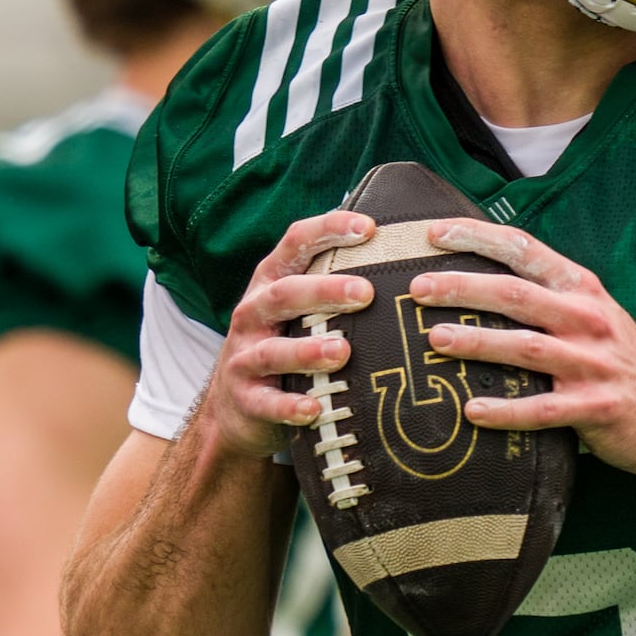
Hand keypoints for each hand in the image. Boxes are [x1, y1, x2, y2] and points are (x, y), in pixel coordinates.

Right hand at [197, 210, 377, 464]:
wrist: (236, 407)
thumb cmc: (285, 345)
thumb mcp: (299, 310)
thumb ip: (332, 284)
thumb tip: (399, 254)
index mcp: (271, 282)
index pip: (295, 243)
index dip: (328, 230)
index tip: (368, 227)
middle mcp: (253, 313)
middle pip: (284, 294)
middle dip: (323, 290)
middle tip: (365, 292)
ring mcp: (245, 357)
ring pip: (272, 350)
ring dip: (307, 350)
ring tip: (342, 350)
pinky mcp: (246, 398)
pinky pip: (267, 403)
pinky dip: (289, 407)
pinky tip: (313, 408)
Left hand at [412, 220, 635, 477]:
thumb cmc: (619, 363)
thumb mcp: (592, 315)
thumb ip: (546, 297)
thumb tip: (475, 281)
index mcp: (582, 290)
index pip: (524, 250)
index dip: (477, 237)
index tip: (433, 234)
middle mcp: (588, 320)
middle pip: (516, 294)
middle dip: (463, 286)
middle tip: (417, 287)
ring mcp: (594, 364)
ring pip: (527, 347)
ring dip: (479, 341)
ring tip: (436, 338)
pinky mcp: (597, 409)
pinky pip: (544, 410)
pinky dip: (506, 411)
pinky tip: (472, 411)